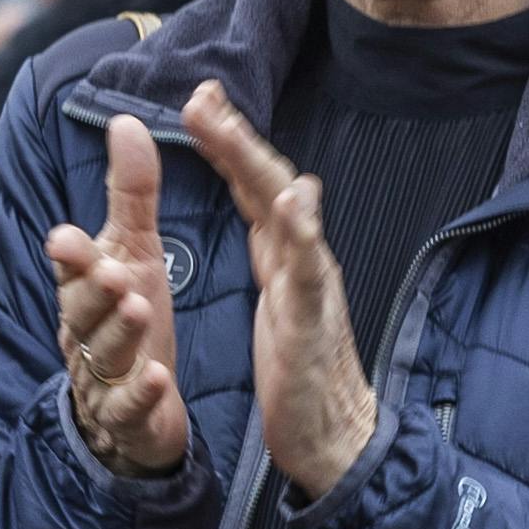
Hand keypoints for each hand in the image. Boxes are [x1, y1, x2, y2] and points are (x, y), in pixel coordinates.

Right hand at [45, 113, 188, 476]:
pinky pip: (128, 407)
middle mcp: (85, 333)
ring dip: (120, 334)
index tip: (67, 238)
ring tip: (139, 309)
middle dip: (94, 292)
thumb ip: (130, 193)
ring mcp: (103, 378)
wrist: (132, 408)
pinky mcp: (127, 417)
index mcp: (86, 291)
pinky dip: (141, 394)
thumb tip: (126, 120)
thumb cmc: (129, 318)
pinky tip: (158, 378)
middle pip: (82, 313)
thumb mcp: (134, 251)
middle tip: (114, 272)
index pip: (72, 271)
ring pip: (104, 356)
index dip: (71, 257)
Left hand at [183, 80, 377, 498]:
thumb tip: (289, 189)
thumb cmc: (301, 365)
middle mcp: (301, 258)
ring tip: (231, 129)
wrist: (331, 432)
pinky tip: (297, 203)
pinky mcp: (316, 321)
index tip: (197, 99)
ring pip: (289, 216)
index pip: (251, 186)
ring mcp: (313, 285)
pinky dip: (306, 234)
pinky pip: (312, 272)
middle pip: (268, 185)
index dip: (227, 142)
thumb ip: (279, 243)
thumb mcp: (282, 293)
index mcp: (282, 253)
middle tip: (200, 96)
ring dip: (262, 168)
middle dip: (235, 139)